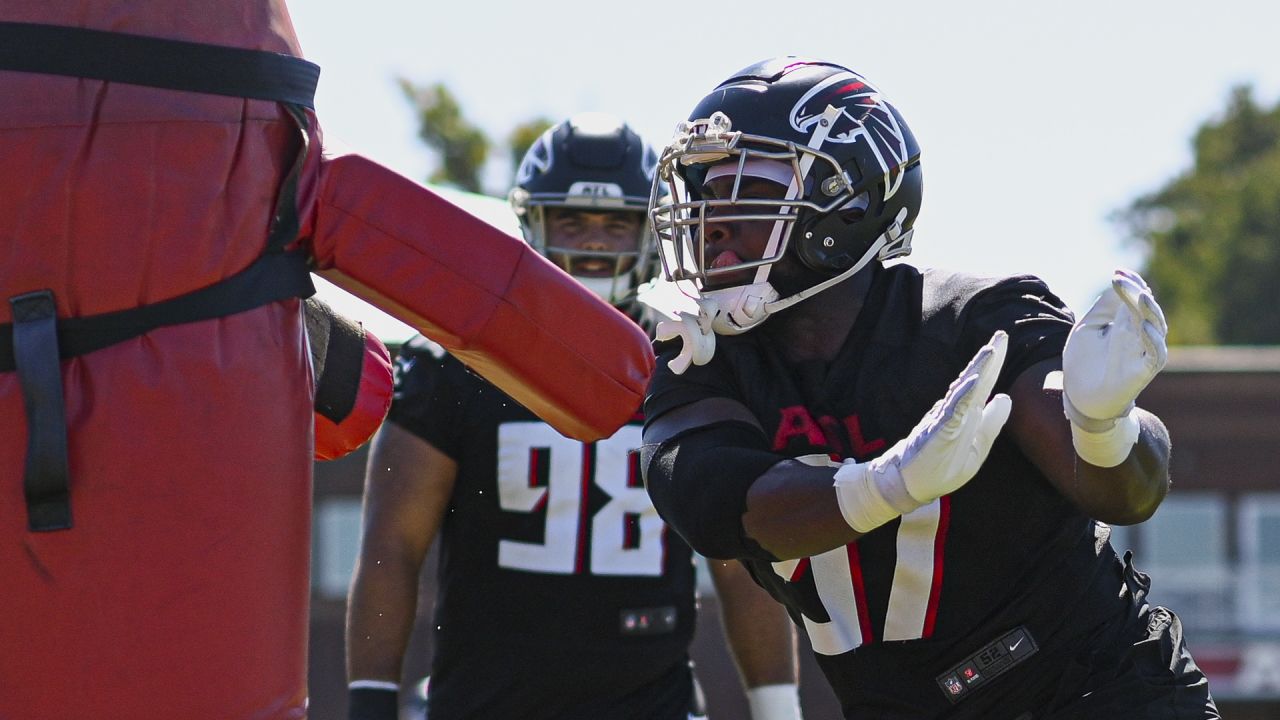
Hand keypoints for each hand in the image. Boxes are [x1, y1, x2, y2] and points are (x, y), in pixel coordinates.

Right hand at [834, 331, 1011, 531]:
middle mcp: (955, 412)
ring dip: (977, 371)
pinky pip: (953, 412)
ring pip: (964, 391)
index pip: (982, 385)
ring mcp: (945, 421)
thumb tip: (1005, 397)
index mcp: (965, 414)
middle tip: (1001, 334)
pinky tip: (974, 382)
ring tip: (990, 350)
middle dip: (989, 358)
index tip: (1002, 340)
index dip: (993, 364)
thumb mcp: (977, 446)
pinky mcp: (939, 433)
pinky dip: (964, 396)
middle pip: (974, 380)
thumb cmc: (941, 466)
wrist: (909, 484)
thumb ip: (991, 422)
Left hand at [1062, 269, 1166, 426]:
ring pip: (1157, 326)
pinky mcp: (1145, 370)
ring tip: (1141, 296)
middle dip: (1135, 292)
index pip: (1133, 297)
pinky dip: (1154, 340)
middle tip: (1122, 280)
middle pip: (1144, 308)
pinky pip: (1157, 353)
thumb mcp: (1087, 329)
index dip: (1130, 284)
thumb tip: (1118, 284)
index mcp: (1124, 322)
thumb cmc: (1084, 363)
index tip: (1118, 271)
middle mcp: (1137, 334)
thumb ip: (1103, 309)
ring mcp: (1143, 351)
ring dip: (1150, 311)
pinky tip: (1145, 327)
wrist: (1081, 397)